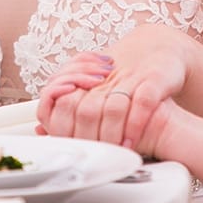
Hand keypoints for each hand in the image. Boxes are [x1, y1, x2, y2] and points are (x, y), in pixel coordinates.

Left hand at [36, 23, 190, 151]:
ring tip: (111, 153)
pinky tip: (131, 142)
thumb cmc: (126, 73)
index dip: (66, 127)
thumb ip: (70, 107)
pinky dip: (135, 125)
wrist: (161, 47)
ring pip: (114, 108)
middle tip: (90, 155)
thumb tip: (41, 130)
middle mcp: (108, 78)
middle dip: (87, 137)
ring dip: (110, 134)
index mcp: (90, 79)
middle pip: (87, 109)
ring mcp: (131, 77)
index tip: (70, 147)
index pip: (67, 103)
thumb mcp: (94, 87)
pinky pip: (143, 103)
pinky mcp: (154, 79)